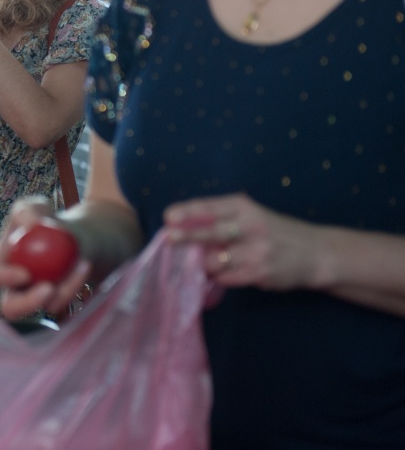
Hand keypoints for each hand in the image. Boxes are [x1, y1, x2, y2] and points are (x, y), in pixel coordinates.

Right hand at [0, 197, 90, 319]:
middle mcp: (14, 287)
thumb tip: (30, 225)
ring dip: (65, 288)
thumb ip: (27, 210)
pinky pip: (65, 301)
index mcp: (1, 264)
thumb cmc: (48, 220)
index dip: (4, 278)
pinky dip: (77, 282)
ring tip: (80, 264)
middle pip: (10, 308)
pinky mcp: (57, 302)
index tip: (25, 273)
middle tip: (48, 288)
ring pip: (46, 306)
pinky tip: (84, 264)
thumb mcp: (36, 207)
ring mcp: (36, 297)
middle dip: (27, 303)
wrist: (77, 234)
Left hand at [164, 193, 319, 290]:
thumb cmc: (275, 232)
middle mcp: (251, 227)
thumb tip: (185, 230)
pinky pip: (226, 277)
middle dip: (188, 236)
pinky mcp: (259, 273)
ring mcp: (256, 251)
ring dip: (202, 263)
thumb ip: (223, 220)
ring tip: (201, 262)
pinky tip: (222, 273)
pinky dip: (219, 276)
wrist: (316, 253)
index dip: (188, 211)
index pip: (211, 207)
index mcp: (245, 208)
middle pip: (212, 232)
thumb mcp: (253, 216)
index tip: (168, 217)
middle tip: (168, 238)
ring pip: (215, 260)